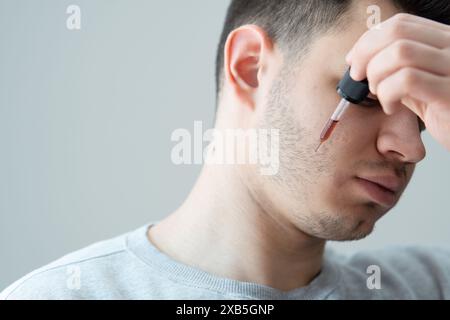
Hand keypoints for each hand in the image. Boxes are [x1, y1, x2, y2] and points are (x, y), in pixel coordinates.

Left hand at [346, 13, 449, 150]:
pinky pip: (407, 81)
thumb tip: (361, 60)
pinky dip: (388, 93)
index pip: (400, 23)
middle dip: (365, 54)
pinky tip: (391, 107)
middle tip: (358, 77)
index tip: (353, 61)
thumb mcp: (418, 82)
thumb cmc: (442, 110)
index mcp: (444, 39)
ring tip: (378, 93)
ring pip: (400, 53)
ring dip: (376, 74)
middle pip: (397, 32)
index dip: (368, 40)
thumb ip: (396, 67)